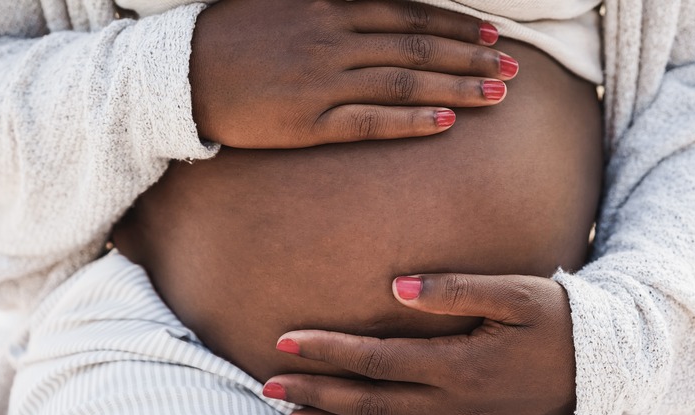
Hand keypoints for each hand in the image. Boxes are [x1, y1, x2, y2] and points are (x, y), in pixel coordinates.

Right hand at [190, 0, 518, 147]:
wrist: (181, 74)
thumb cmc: (231, 34)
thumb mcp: (282, 0)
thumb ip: (330, 1)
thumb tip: (372, 4)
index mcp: (330, 8)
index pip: (410, 15)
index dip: (456, 25)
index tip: (493, 35)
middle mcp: (335, 39)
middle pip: (419, 48)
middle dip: (472, 56)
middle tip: (513, 68)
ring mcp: (324, 82)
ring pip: (405, 82)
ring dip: (457, 87)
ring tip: (498, 95)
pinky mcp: (310, 122)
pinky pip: (371, 121)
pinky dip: (411, 120)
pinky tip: (446, 122)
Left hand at [264, 274, 575, 414]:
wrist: (602, 370)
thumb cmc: (557, 322)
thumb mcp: (515, 294)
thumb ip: (455, 291)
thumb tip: (396, 286)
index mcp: (459, 366)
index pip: (376, 360)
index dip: (328, 350)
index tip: (286, 339)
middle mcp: (452, 406)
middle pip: (367, 403)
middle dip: (314, 392)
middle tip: (268, 384)